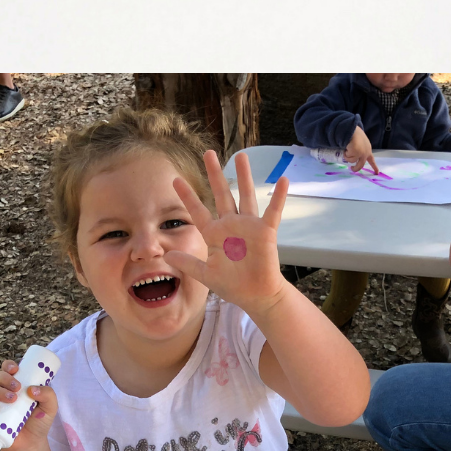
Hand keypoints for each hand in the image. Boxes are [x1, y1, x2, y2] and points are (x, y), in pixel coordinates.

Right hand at [0, 357, 55, 438]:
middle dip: (5, 378)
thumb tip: (32, 389)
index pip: (7, 369)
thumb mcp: (50, 408)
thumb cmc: (38, 423)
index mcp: (14, 384)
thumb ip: (49, 395)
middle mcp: (1, 391)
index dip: (8, 365)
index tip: (16, 369)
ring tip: (13, 399)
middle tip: (17, 387)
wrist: (32, 444)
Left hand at [168, 149, 291, 322]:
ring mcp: (249, 227)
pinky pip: (273, 212)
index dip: (187, 197)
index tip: (175, 180)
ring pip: (244, 195)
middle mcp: (231, 225)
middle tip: (208, 153)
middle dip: (214, 174)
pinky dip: (278, 197)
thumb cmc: (234, 286)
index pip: (198, 211)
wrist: (257, 297)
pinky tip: (283, 181)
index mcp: (215, 234)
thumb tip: (166, 256)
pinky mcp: (266, 232)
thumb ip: (188, 263)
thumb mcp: (207, 275)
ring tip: (241, 155)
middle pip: (221, 194)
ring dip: (244, 176)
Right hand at [345, 126, 373, 168]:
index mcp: (368, 150)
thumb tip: (354, 156)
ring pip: (352, 160)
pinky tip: (346, 146)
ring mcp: (361, 154)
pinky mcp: (355, 153)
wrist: (351, 128)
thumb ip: (360, 149)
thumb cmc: (354, 133)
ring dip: (347, 156)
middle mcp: (365, 153)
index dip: (374, 167)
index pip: (372, 160)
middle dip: (355, 168)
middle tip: (352, 169)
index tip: (377, 172)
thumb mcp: (360, 143)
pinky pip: (347, 157)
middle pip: (361, 165)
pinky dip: (345, 152)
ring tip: (346, 148)